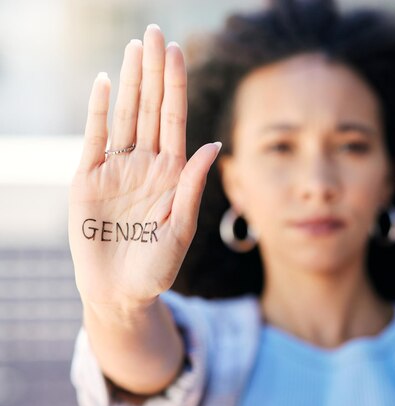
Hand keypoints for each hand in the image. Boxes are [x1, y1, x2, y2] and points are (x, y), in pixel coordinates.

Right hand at [69, 25, 219, 309]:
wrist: (120, 293)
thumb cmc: (156, 267)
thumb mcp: (181, 229)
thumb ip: (191, 187)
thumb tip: (214, 145)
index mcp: (171, 173)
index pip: (174, 120)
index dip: (176, 86)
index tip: (177, 51)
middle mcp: (145, 164)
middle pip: (151, 108)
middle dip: (154, 71)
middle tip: (155, 32)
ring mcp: (117, 169)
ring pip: (126, 116)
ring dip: (131, 81)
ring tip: (136, 47)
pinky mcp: (87, 180)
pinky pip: (94, 139)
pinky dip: (98, 111)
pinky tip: (106, 84)